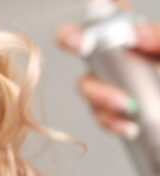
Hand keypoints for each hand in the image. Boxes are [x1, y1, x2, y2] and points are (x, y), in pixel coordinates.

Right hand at [56, 13, 159, 138]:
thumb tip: (134, 35)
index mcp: (139, 38)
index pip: (109, 16)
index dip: (96, 12)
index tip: (92, 17)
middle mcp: (121, 60)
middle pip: (84, 46)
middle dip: (72, 40)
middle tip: (79, 44)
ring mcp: (115, 87)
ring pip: (88, 85)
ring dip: (100, 94)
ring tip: (127, 105)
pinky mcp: (117, 114)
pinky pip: (102, 117)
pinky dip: (111, 122)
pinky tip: (128, 126)